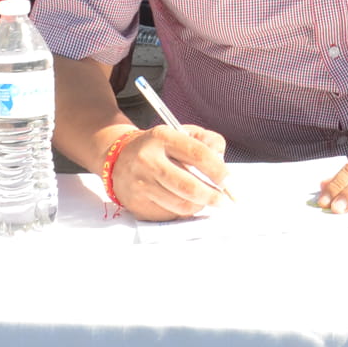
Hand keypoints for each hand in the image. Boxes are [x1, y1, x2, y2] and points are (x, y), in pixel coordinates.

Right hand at [107, 124, 229, 220]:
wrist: (118, 158)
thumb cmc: (160, 147)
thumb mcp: (182, 133)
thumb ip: (207, 141)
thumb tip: (222, 161)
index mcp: (162, 137)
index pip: (198, 154)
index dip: (218, 170)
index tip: (229, 181)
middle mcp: (147, 160)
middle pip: (188, 186)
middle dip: (213, 196)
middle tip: (225, 201)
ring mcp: (140, 184)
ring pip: (181, 204)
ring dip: (199, 205)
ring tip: (204, 199)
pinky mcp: (136, 204)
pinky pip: (169, 214)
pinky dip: (184, 211)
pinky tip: (185, 202)